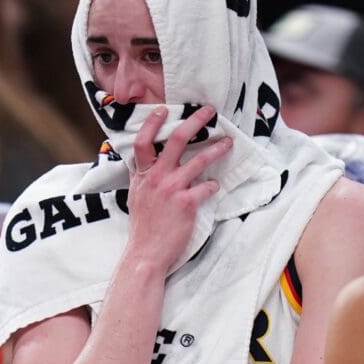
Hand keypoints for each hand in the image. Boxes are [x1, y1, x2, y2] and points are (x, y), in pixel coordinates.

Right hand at [126, 105, 231, 271]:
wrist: (146, 253)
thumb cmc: (143, 226)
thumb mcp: (136, 196)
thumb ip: (142, 177)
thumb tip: (146, 164)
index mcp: (142, 174)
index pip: (143, 141)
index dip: (153, 122)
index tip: (165, 110)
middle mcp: (156, 177)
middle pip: (177, 139)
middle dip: (196, 121)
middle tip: (209, 111)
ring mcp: (171, 188)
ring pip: (200, 160)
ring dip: (217, 148)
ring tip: (228, 143)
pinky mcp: (187, 203)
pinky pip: (207, 186)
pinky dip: (213, 185)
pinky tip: (215, 186)